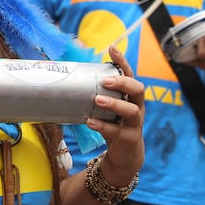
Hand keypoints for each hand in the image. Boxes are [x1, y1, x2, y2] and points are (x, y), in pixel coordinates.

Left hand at [85, 45, 144, 186]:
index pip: (130, 75)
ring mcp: (135, 124)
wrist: (124, 156)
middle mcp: (137, 108)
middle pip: (138, 90)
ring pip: (131, 111)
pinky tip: (90, 121)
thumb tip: (67, 78)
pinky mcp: (128, 139)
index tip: (112, 48)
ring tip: (97, 99)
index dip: (122, 62)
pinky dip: (103, 126)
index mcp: (130, 97)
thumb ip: (94, 95)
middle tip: (105, 80)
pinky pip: (117, 132)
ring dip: (114, 103)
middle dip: (123, 82)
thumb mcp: (106, 109)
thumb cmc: (113, 125)